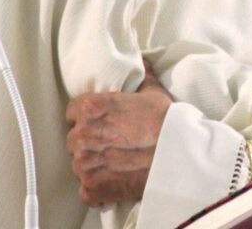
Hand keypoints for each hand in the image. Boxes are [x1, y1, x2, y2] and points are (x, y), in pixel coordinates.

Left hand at [66, 63, 172, 205]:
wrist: (178, 156)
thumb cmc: (166, 123)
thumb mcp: (153, 91)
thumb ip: (140, 76)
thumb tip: (141, 61)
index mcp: (91, 108)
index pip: (73, 112)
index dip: (86, 117)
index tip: (99, 123)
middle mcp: (82, 135)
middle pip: (74, 139)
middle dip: (89, 142)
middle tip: (111, 145)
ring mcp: (84, 164)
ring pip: (79, 165)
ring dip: (93, 165)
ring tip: (116, 164)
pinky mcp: (91, 187)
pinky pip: (86, 190)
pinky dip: (98, 189)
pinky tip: (115, 182)